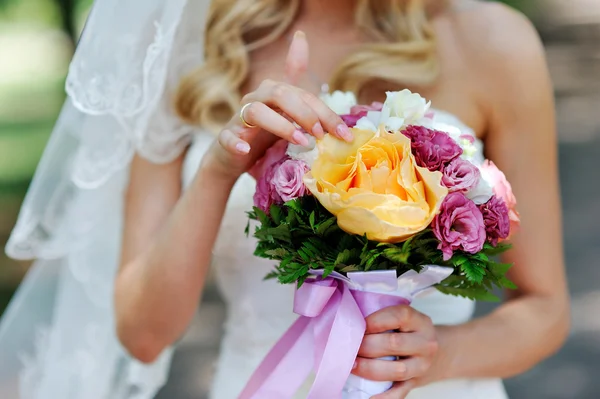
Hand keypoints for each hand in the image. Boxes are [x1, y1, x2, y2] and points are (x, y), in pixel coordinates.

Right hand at [207, 31, 351, 179]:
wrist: (233, 159)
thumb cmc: (265, 135)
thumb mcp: (290, 118)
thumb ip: (309, 101)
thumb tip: (332, 76)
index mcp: (275, 92)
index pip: (304, 95)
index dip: (326, 112)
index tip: (345, 134)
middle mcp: (257, 98)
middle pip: (281, 94)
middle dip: (305, 113)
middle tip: (321, 135)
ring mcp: (240, 117)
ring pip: (257, 111)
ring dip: (281, 125)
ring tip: (301, 142)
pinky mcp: (226, 137)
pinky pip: (228, 136)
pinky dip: (236, 142)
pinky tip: (246, 150)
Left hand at [353, 305, 439, 398]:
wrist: (441, 353)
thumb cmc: (411, 332)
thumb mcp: (406, 320)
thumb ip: (385, 319)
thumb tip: (351, 324)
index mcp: (420, 322)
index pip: (398, 316)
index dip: (374, 320)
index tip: (356, 324)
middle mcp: (425, 344)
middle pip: (394, 343)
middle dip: (366, 345)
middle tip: (349, 346)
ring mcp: (422, 366)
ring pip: (396, 370)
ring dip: (369, 368)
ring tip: (352, 365)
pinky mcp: (416, 383)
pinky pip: (399, 393)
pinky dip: (383, 397)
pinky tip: (368, 397)